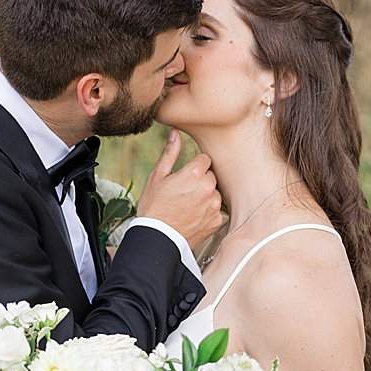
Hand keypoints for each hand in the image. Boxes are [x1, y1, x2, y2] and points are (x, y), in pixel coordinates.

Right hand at [137, 129, 223, 248]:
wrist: (157, 238)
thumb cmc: (154, 207)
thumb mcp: (157, 177)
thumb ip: (170, 153)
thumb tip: (175, 133)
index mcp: (193, 174)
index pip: (205, 160)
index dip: (194, 167)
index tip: (185, 177)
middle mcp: (208, 188)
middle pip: (211, 176)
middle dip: (200, 181)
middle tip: (184, 192)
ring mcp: (214, 206)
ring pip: (215, 193)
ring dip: (206, 196)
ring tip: (187, 206)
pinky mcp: (217, 220)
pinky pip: (217, 210)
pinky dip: (208, 212)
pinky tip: (193, 216)